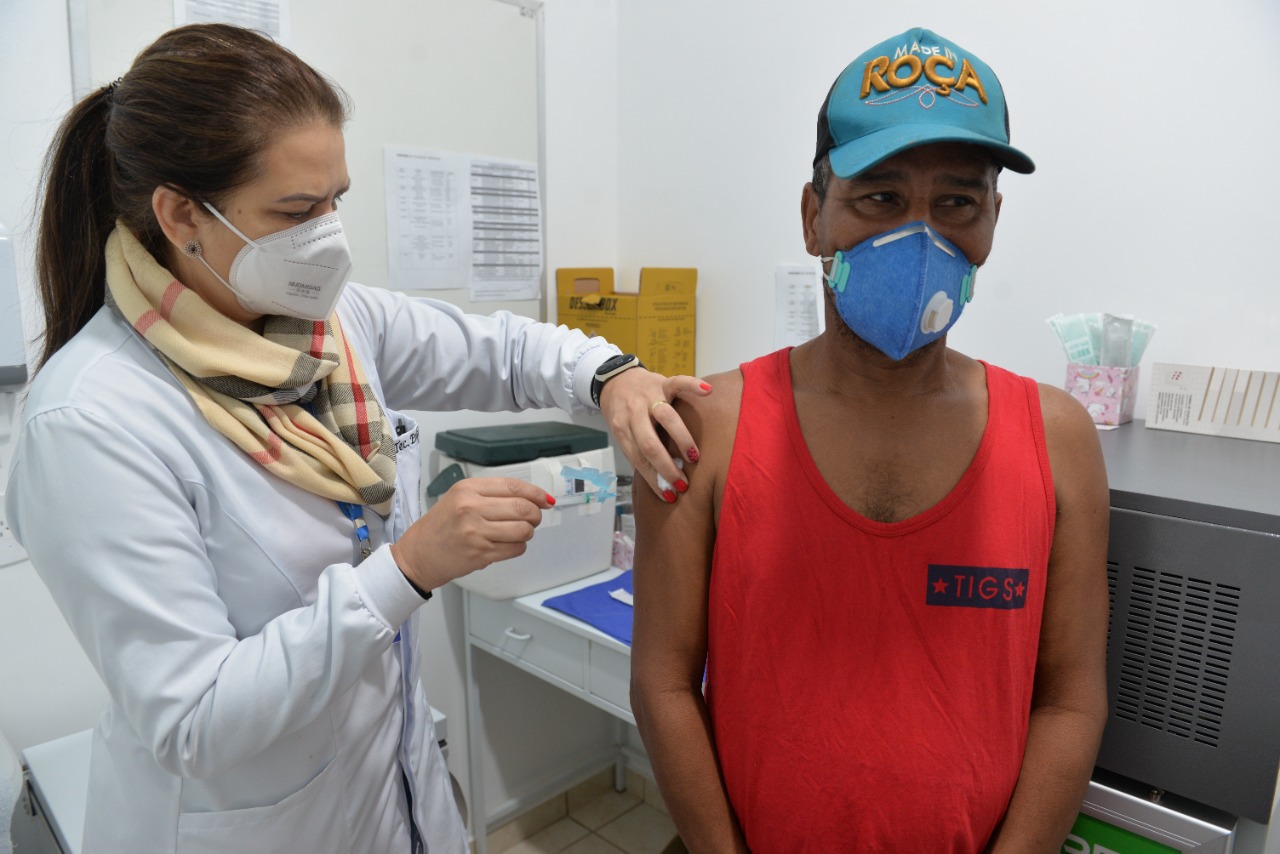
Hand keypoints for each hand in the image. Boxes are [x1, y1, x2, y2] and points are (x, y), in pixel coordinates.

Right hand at [389, 477, 553, 592]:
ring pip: (524, 529)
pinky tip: (508, 544)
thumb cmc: (441, 525)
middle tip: (533, 518)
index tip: (546, 499)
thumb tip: (532, 497)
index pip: (513, 486)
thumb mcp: (459, 498)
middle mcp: (472, 508)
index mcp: (468, 489)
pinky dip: (519, 547)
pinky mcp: (481, 553)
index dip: (535, 493)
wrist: (419, 553)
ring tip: (518, 532)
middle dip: (535, 514)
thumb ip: (492, 494)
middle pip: (523, 508)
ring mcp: (476, 532)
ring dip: (528, 532)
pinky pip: (516, 548)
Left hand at [598, 367, 711, 501]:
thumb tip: (658, 480)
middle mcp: (634, 413)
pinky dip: (692, 386)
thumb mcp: (623, 431)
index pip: (638, 459)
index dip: (653, 479)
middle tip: (683, 484)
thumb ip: (637, 449)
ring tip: (694, 458)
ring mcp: (649, 396)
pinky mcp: (662, 382)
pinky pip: (678, 382)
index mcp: (622, 428)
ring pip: (666, 418)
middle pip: (649, 444)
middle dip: (666, 467)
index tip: (669, 496)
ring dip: (681, 440)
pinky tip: (707, 392)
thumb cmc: (622, 412)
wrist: (616, 379)